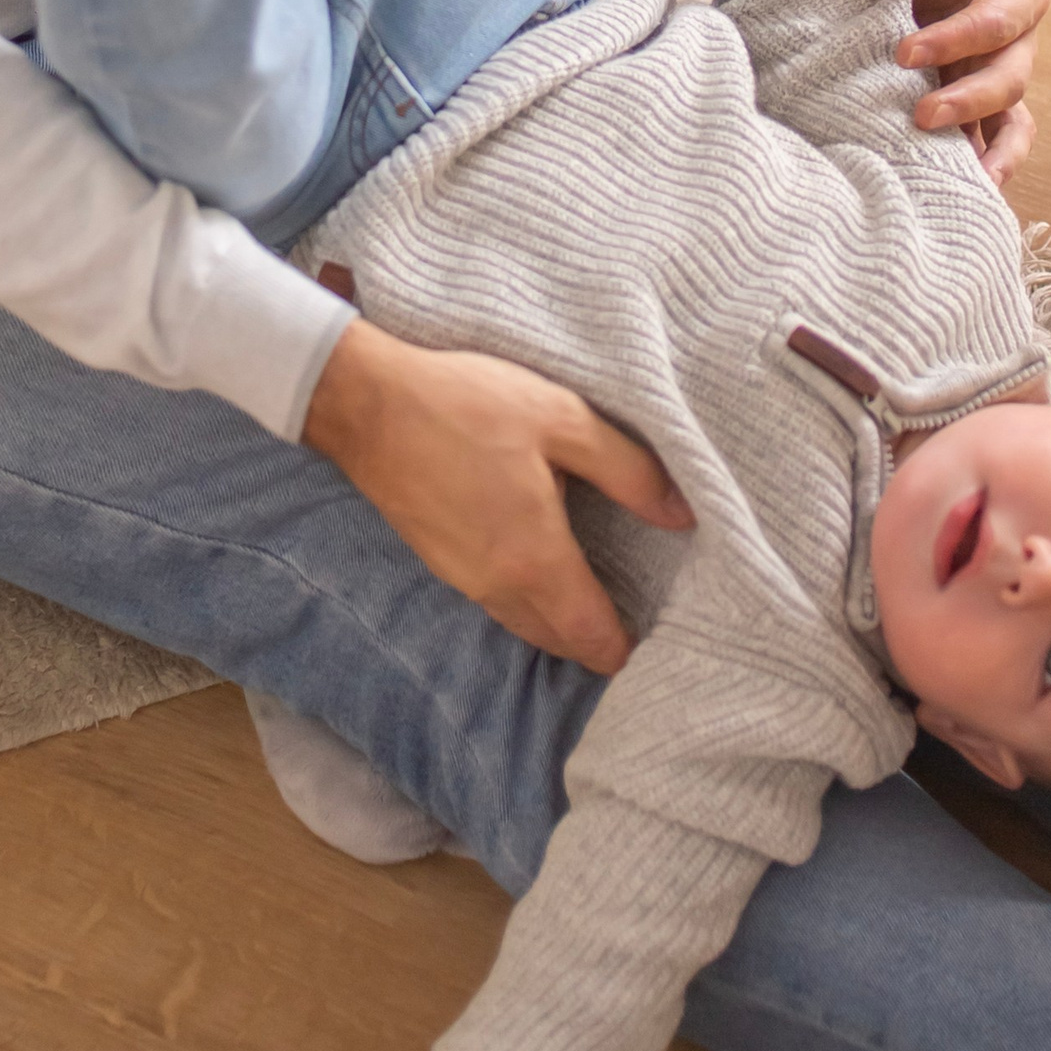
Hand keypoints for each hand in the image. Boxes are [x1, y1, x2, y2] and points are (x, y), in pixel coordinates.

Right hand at [302, 316, 691, 675]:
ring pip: (523, 625)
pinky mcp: (439, 561)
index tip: (653, 640)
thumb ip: (627, 469)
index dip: (624, 647)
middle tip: (632, 623)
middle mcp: (498, 584)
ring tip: (592, 603)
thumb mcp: (561, 418)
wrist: (368, 405)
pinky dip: (525, 604)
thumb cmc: (467, 404)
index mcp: (536, 557)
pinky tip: (537, 571)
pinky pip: (495, 604)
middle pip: (557, 640)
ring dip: (558, 627)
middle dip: (594, 644)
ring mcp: (462, 578)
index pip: (590, 634)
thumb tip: (683, 514)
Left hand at [862, 0, 1049, 183]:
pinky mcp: (969, 107)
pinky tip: (961, 196)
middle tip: (920, 116)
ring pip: (1010, 123)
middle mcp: (1013, 40)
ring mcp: (993, 78)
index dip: (959, 39)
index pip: (999, 19)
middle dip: (971, 100)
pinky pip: (988, 144)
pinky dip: (980, 170)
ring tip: (964, 183)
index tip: (903, 53)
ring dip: (987, 151)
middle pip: (1010, 78)